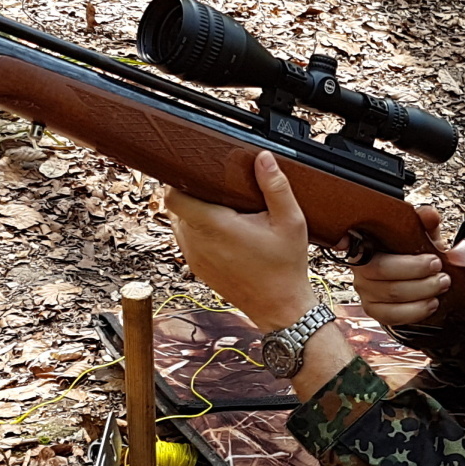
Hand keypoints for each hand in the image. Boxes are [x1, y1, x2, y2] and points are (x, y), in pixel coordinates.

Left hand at [164, 152, 319, 332]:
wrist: (280, 308)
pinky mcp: (197, 267)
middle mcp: (198, 243)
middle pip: (175, 207)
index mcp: (216, 227)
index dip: (180, 179)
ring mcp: (194, 257)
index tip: (198, 171)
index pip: (174, 197)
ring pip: (178, 223)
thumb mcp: (290, 221)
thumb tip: (263, 157)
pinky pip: (185, 239)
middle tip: (217, 186)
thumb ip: (275, 186)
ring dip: (193, 212)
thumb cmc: (285, 267)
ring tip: (221, 206)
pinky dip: (196, 229)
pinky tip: (221, 227)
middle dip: (192, 193)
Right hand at [351, 205, 464, 328]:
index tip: (428, 258)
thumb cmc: (414, 254)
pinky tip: (431, 303)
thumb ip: (426, 223)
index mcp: (368, 244)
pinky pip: (391, 316)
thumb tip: (430, 215)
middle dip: (417, 271)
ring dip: (422, 291)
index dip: (381, 250)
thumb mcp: (422, 234)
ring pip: (391, 294)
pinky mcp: (374, 311)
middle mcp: (361, 268)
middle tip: (441, 270)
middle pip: (383, 271)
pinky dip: (415, 311)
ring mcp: (365, 291)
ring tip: (442, 284)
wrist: (415, 279)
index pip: (369, 245)